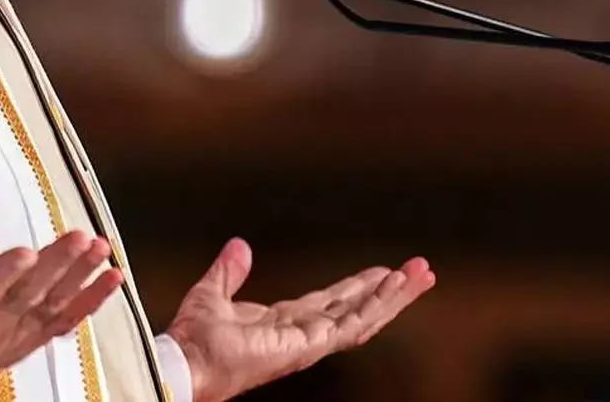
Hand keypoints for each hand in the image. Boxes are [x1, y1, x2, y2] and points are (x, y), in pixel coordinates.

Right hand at [0, 227, 122, 401]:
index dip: (2, 274)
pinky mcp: (34, 337)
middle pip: (26, 293)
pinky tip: (113, 279)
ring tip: (100, 249)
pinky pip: (67, 321)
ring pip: (52, 303)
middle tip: (78, 238)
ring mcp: (17, 332)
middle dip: (55, 266)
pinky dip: (92, 302)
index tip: (24, 252)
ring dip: (80, 277)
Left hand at [166, 239, 434, 401]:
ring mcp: (311, 343)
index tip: (383, 270)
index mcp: (284, 323)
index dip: (359, 286)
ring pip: (365, 318)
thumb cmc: (193, 338)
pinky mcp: (311, 346)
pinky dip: (378, 303)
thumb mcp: (213, 293)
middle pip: (358, 309)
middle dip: (390, 291)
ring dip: (394, 296)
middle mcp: (304, 335)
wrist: (186, 363)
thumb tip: (240, 245)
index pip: (333, 303)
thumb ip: (229, 272)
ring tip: (423, 274)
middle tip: (421, 270)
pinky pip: (353, 323)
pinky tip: (397, 284)